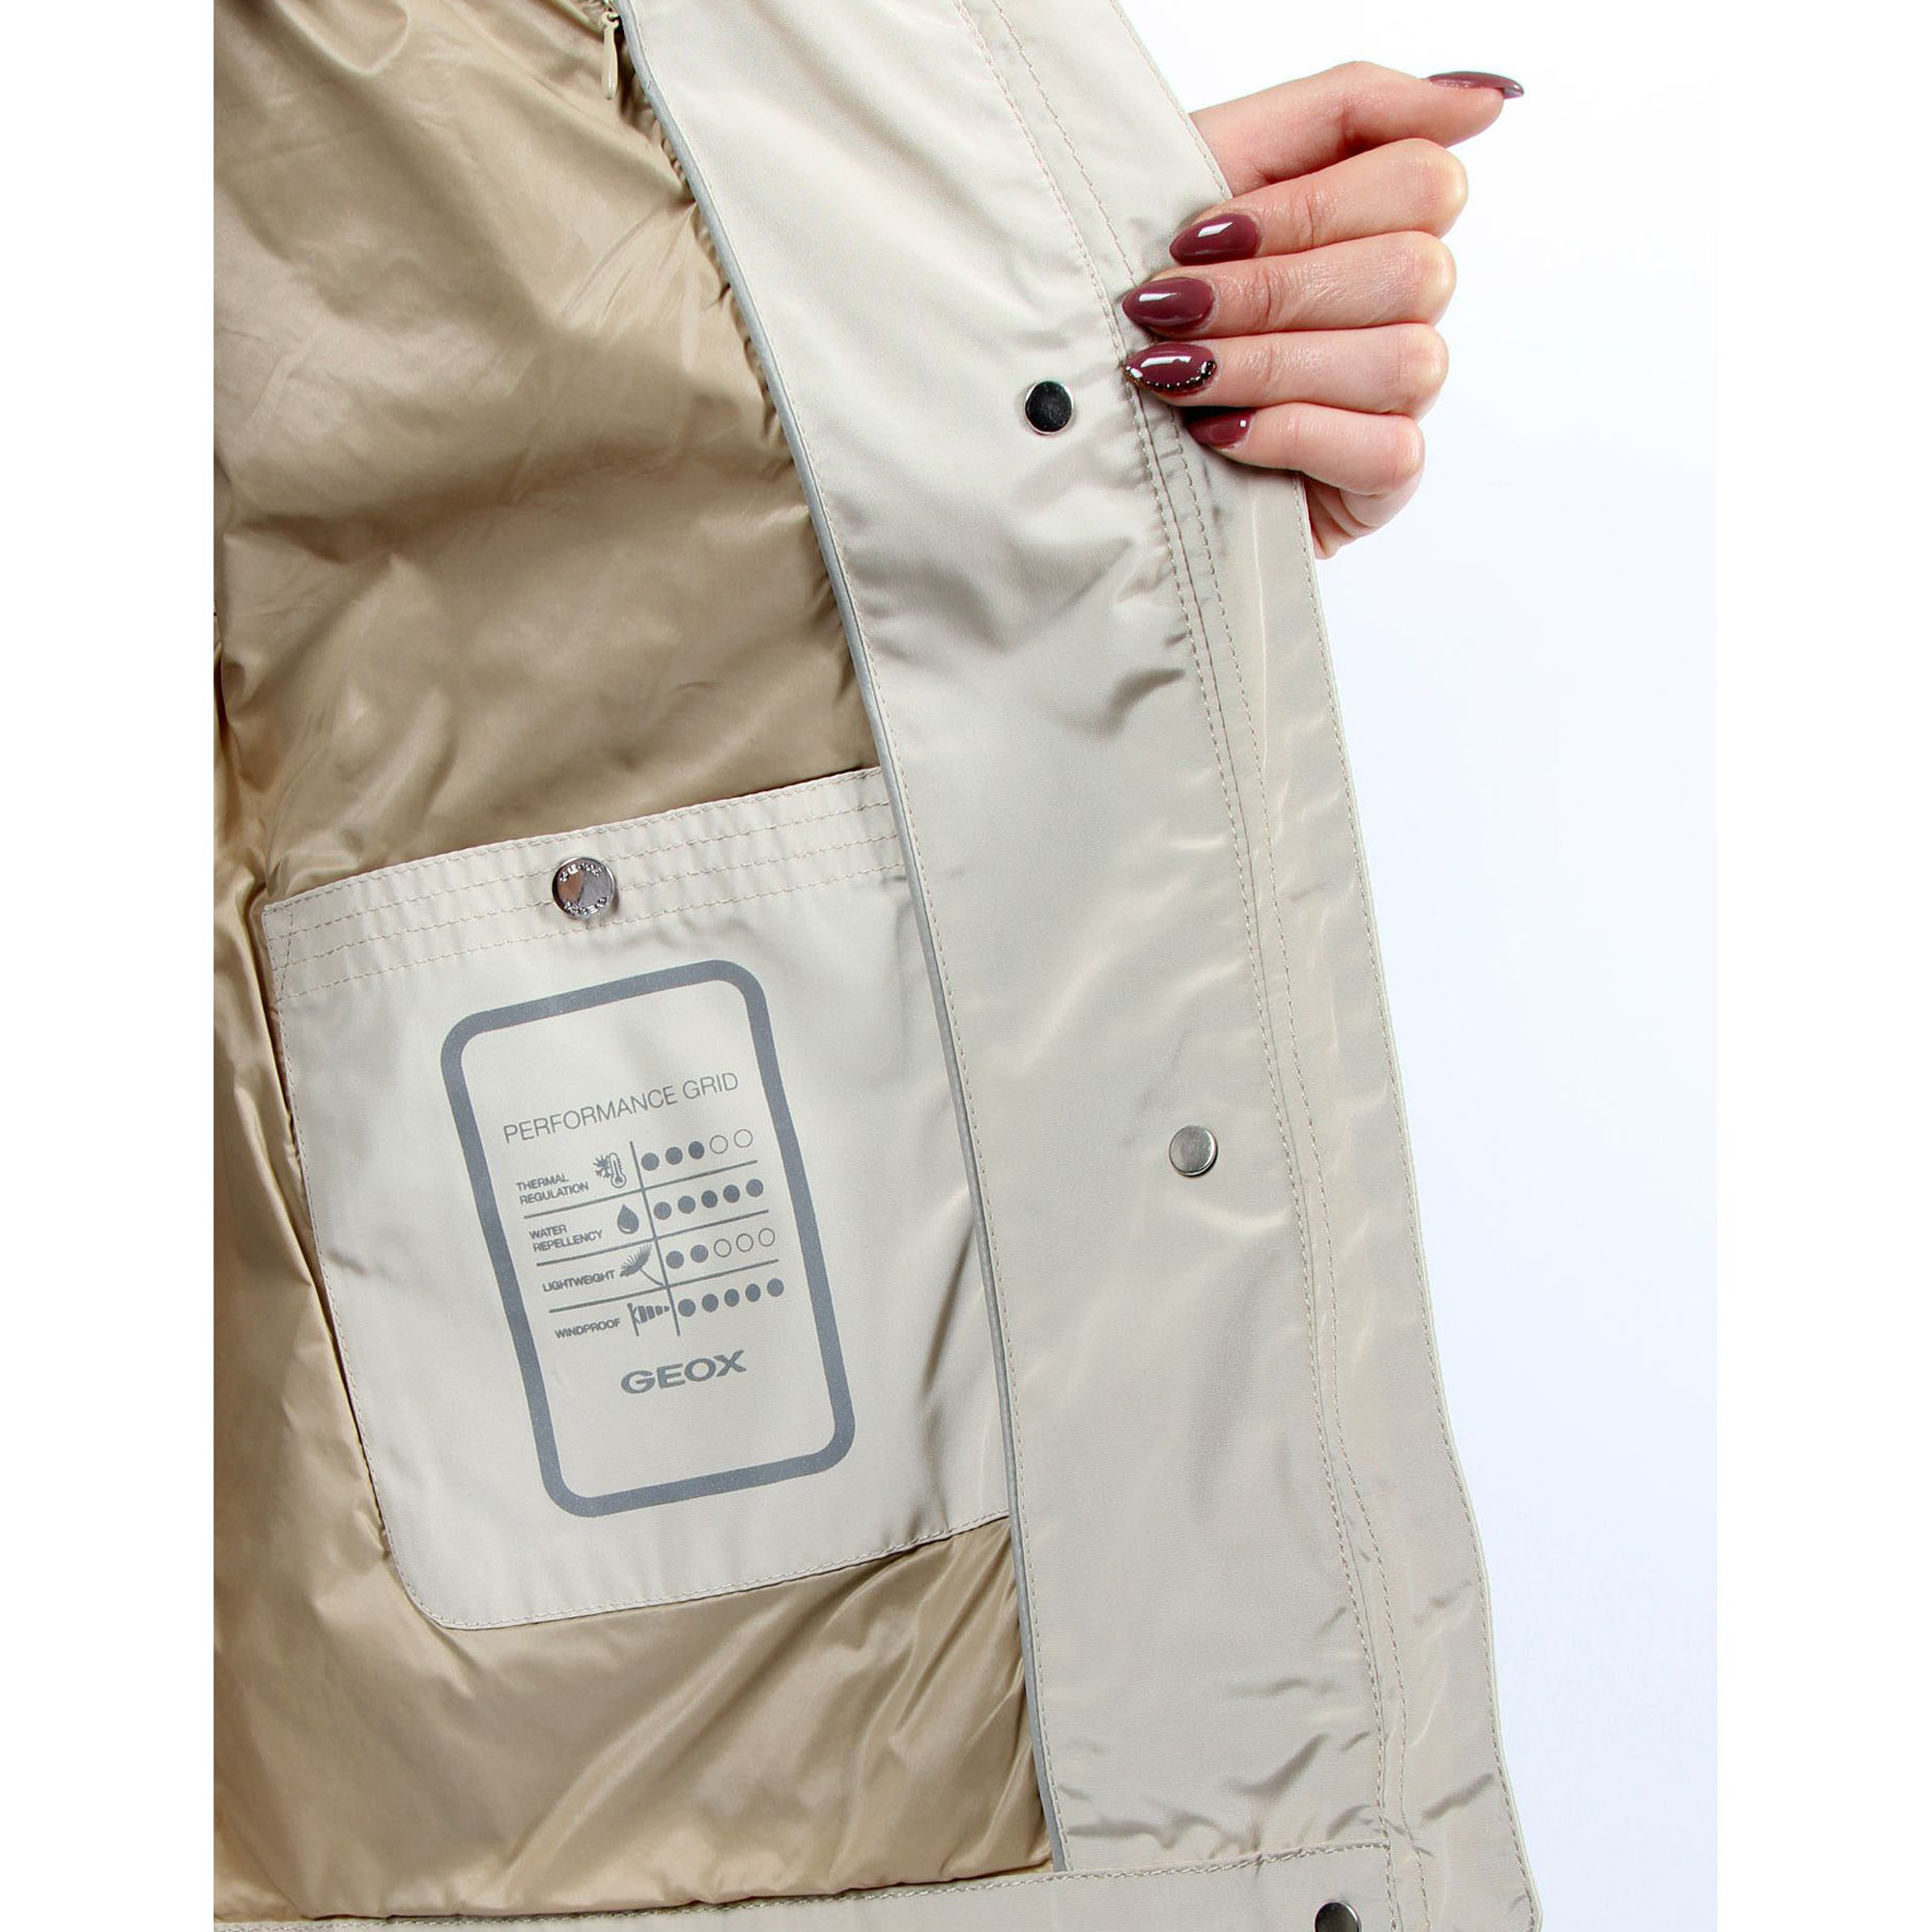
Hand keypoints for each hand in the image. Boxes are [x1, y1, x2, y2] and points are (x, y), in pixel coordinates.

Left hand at [1122, 64, 1520, 557]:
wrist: (1083, 423)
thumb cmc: (1150, 288)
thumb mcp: (1217, 166)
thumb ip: (1351, 107)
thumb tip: (1484, 98)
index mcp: (1378, 214)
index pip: (1422, 178)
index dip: (1307, 209)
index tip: (1199, 237)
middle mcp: (1405, 301)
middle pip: (1415, 268)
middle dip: (1271, 292)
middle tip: (1168, 310)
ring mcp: (1402, 393)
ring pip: (1402, 358)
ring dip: (1267, 364)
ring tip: (1176, 375)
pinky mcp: (1384, 479)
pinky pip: (1385, 449)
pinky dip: (1290, 433)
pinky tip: (1218, 431)